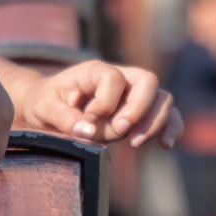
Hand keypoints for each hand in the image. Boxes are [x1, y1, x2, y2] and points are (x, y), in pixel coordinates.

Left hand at [10, 59, 181, 148]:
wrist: (49, 108)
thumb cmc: (45, 103)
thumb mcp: (44, 109)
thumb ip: (64, 118)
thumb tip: (88, 131)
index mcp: (95, 71)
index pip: (114, 77)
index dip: (106, 101)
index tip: (89, 118)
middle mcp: (120, 77)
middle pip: (148, 81)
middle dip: (138, 109)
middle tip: (119, 130)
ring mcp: (133, 95)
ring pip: (162, 98)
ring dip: (154, 122)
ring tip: (133, 142)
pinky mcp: (140, 113)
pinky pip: (167, 115)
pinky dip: (171, 128)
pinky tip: (165, 144)